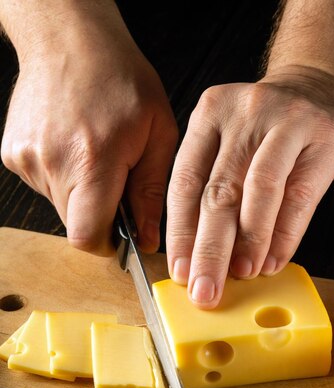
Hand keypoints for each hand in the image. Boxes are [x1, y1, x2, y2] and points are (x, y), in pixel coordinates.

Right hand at [1, 9, 177, 255]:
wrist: (68, 37)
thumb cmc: (120, 78)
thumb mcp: (157, 132)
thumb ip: (151, 192)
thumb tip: (148, 239)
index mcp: (93, 161)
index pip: (87, 236)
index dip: (106, 244)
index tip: (120, 232)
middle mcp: (53, 163)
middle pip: (75, 223)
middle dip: (99, 213)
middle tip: (115, 178)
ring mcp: (27, 158)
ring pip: (59, 205)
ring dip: (80, 192)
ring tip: (93, 152)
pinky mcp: (12, 153)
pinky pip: (44, 184)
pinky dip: (62, 176)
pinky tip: (73, 144)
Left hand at [166, 67, 333, 307]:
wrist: (327, 85)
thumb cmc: (271, 130)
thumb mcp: (232, 142)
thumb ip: (215, 185)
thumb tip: (202, 256)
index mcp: (210, 115)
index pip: (185, 181)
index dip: (180, 233)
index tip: (180, 272)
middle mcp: (245, 115)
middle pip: (218, 192)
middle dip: (209, 249)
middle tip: (205, 289)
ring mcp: (287, 122)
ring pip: (259, 191)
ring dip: (249, 242)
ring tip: (243, 275)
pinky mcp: (325, 139)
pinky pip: (301, 195)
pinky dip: (285, 234)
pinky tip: (274, 260)